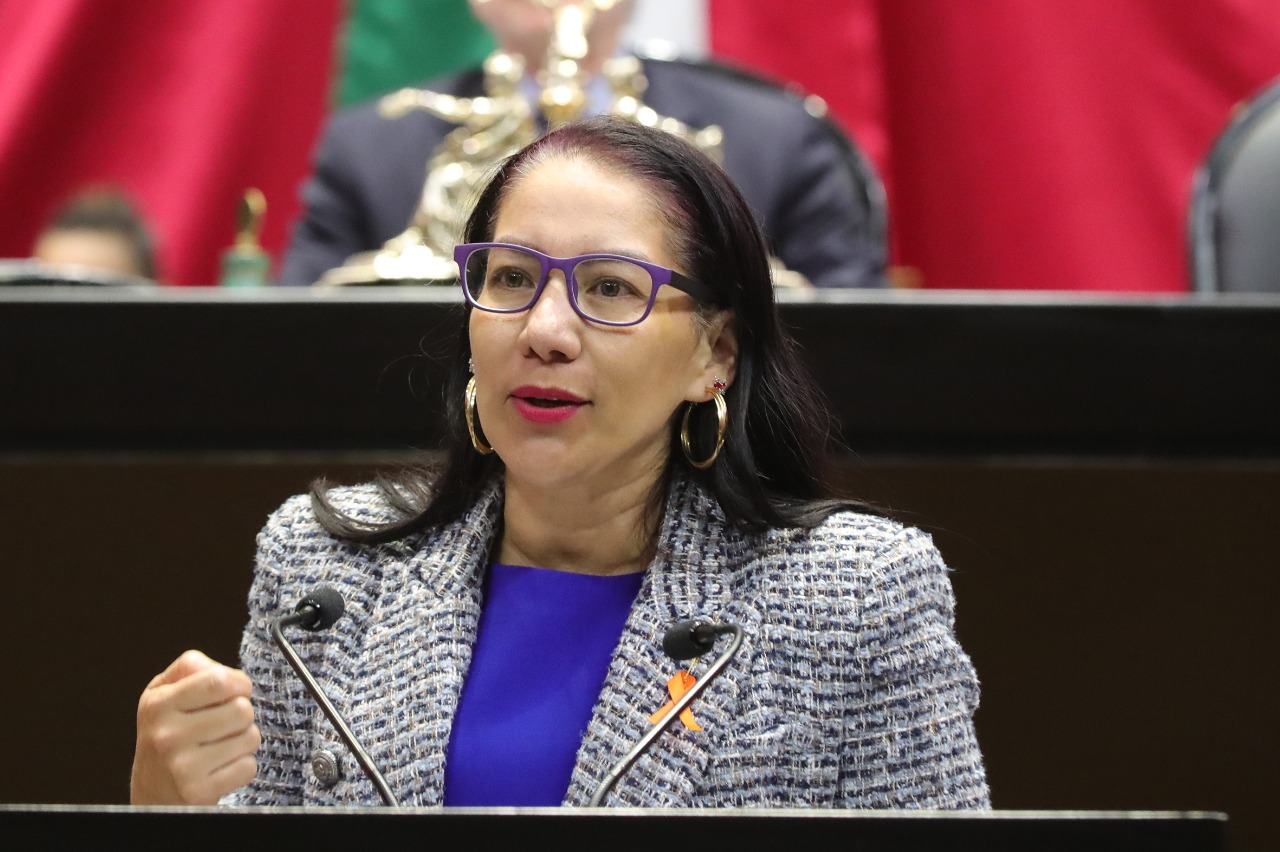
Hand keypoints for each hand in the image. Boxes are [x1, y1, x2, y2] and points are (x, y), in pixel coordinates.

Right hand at [130, 650, 260, 804]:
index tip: (237, 691)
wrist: (151, 795)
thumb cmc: (164, 736)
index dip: (239, 683)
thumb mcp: (162, 694)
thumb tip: (220, 669)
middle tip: (225, 724)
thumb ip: (190, 668)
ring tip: (222, 745)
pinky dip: (242, 766)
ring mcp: (182, 766)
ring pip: (250, 737)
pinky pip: (248, 767)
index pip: (219, 680)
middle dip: (242, 714)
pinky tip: (220, 767)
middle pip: (242, 710)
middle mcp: (167, 735)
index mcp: (158, 705)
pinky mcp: (199, 792)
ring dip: (244, 740)